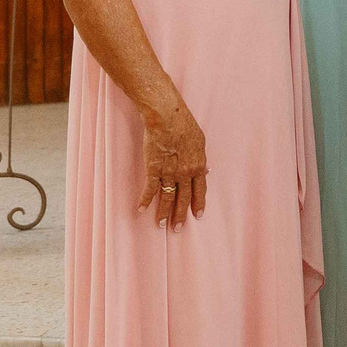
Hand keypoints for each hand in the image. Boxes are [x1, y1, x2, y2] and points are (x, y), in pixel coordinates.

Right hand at [140, 104, 208, 228]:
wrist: (168, 118)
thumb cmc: (184, 125)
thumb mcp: (200, 141)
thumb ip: (200, 157)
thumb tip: (205, 168)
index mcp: (198, 166)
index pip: (200, 190)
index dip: (198, 203)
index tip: (197, 215)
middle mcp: (185, 173)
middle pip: (183, 198)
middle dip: (181, 215)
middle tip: (178, 228)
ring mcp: (169, 173)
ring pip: (167, 197)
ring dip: (164, 213)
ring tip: (162, 225)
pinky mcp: (153, 170)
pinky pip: (150, 189)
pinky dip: (145, 200)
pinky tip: (141, 210)